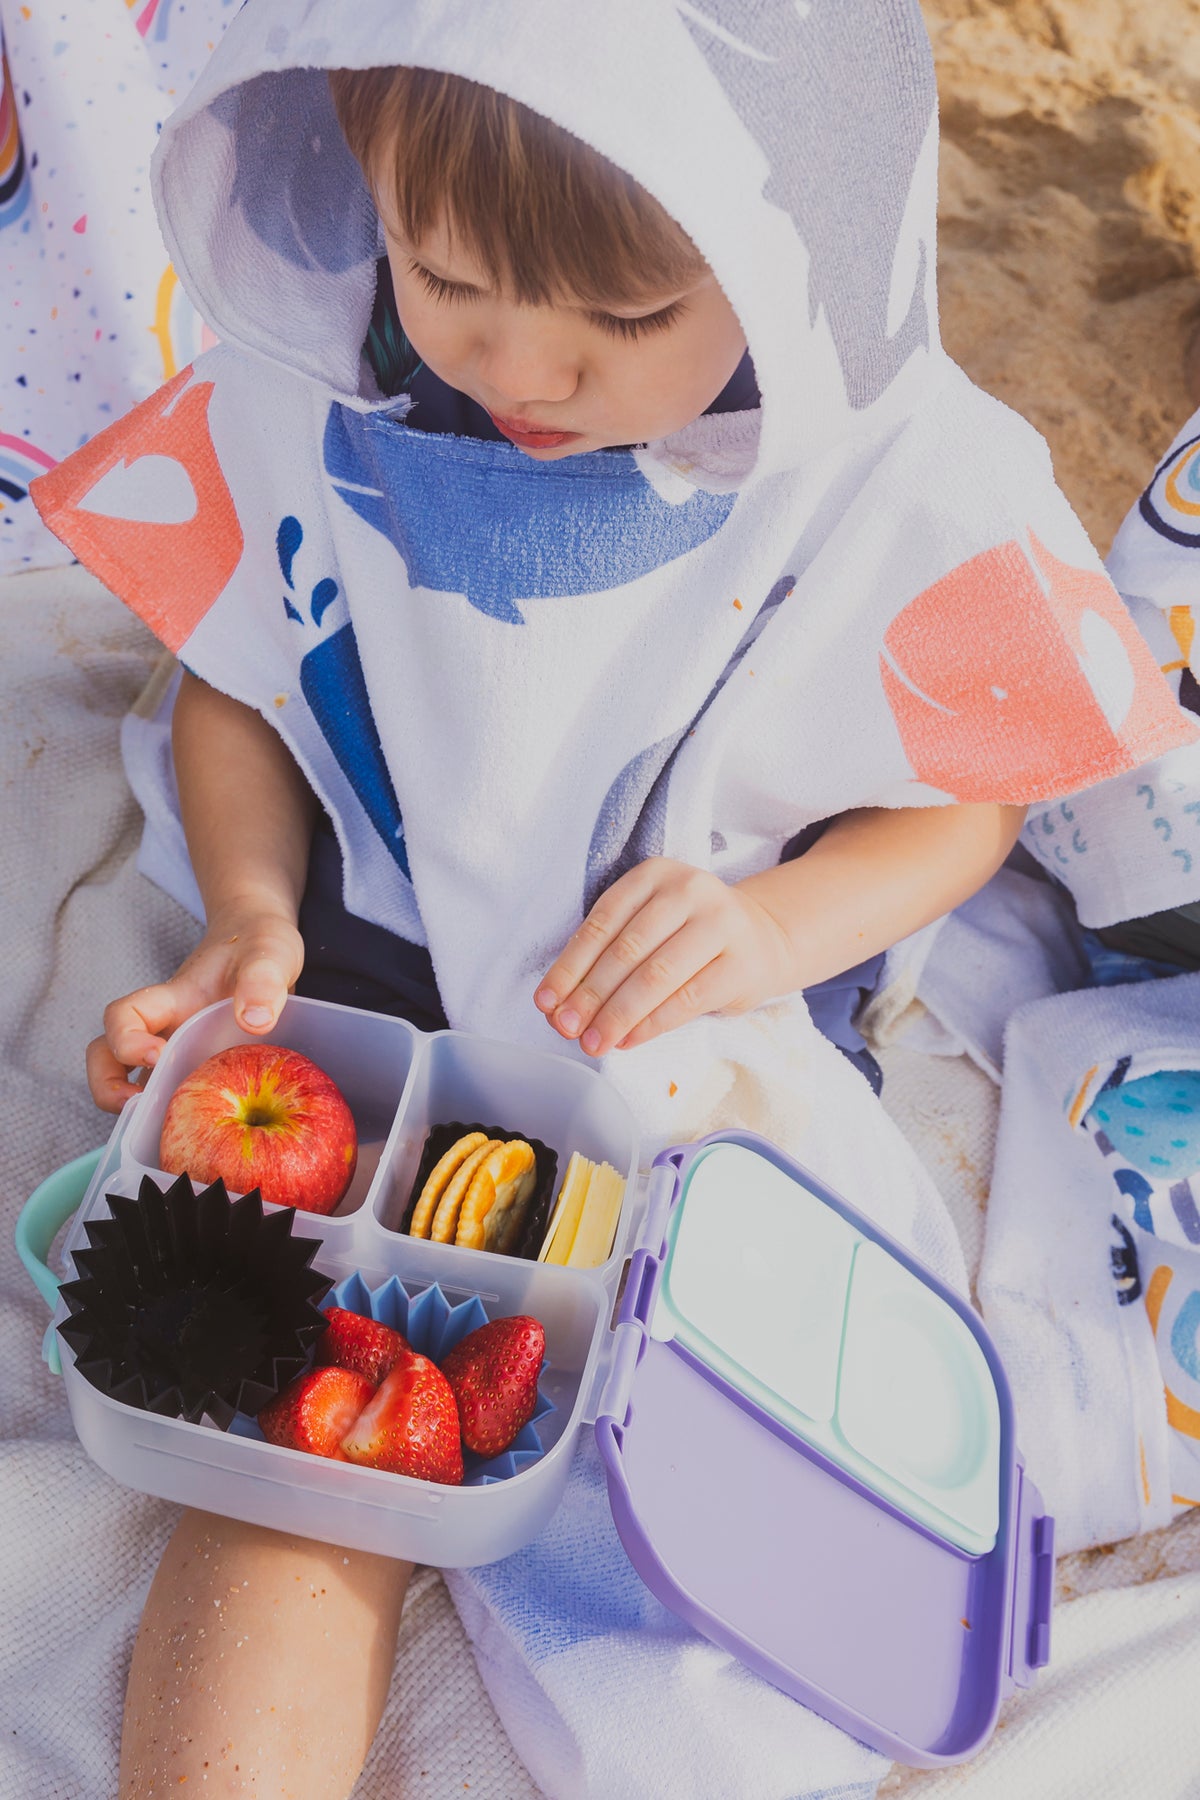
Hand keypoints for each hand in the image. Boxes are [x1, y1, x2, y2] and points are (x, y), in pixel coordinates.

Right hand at [85, 905, 304, 1112]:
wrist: (263, 945)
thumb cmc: (259, 943)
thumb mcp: (270, 954)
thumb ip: (263, 980)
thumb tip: (255, 1020)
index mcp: (174, 998)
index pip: (125, 1014)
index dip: (125, 1038)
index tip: (155, 1056)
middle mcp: (166, 1027)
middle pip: (108, 1055)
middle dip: (107, 1084)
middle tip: (135, 1107)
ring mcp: (178, 1050)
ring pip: (131, 1080)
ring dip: (132, 1108)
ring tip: (158, 1130)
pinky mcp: (197, 1068)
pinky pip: (169, 1095)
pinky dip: (170, 1116)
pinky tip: (197, 1134)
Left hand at [534, 858, 796, 1056]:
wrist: (761, 939)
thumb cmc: (689, 936)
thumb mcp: (649, 926)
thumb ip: (607, 956)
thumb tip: (560, 1006)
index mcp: (654, 875)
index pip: (601, 923)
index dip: (570, 967)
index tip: (546, 1003)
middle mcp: (688, 890)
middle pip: (627, 950)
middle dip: (590, 995)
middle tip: (566, 1029)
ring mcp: (720, 924)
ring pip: (656, 975)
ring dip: (618, 1015)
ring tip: (595, 1041)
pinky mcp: (741, 962)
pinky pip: (688, 998)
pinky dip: (653, 1023)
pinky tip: (629, 1039)